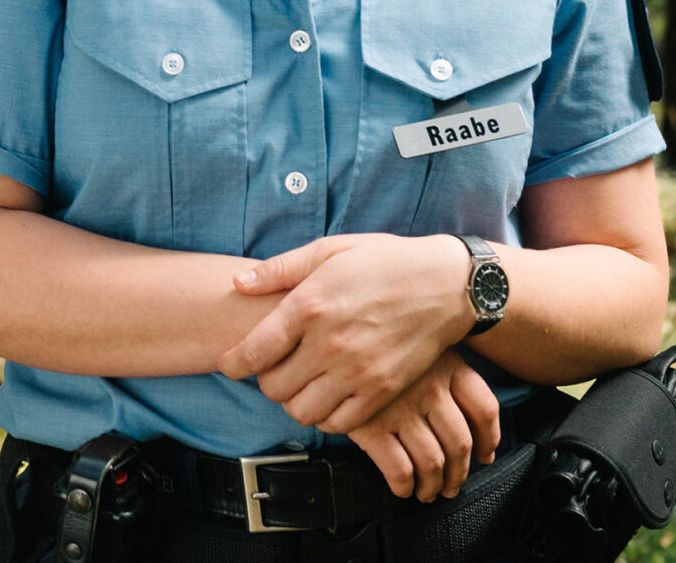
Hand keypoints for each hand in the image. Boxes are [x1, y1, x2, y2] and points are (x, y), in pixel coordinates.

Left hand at [218, 233, 473, 433]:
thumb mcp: (328, 250)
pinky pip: (339, 423)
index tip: (230, 364)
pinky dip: (327, 415)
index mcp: (310, 306)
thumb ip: (279, 270)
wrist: (446, 286)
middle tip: (273, 368)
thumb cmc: (383, 262)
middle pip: (273, 388)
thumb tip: (238, 284)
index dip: (233, 364)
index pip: (253, 352)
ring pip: (303, 411)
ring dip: (295, 401)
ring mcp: (358, 373)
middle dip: (265, 381)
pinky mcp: (382, 392)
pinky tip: (329, 393)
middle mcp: (330, 344)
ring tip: (301, 382)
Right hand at [346, 349, 501, 501]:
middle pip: (459, 444)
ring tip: (427, 492)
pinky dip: (404, 485)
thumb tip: (470, 426)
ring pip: (432, 462)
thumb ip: (443, 371)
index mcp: (446, 364)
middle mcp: (428, 386)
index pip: (484, 409)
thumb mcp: (416, 343)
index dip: (488, 439)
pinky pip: (399, 469)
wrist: (327, 335)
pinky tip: (402, 487)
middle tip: (451, 484)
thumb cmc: (372, 341)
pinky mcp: (370, 426)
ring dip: (433, 486)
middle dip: (458, 474)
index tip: (483, 454)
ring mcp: (400, 407)